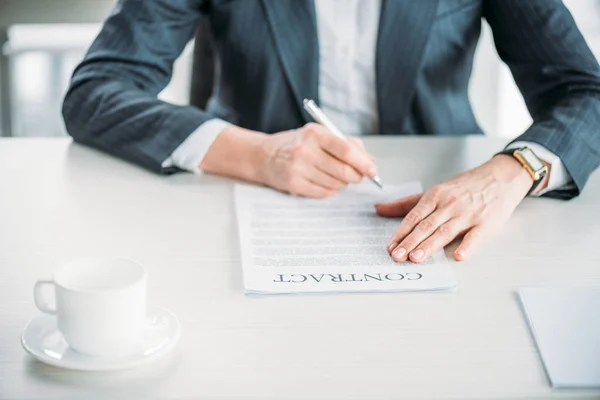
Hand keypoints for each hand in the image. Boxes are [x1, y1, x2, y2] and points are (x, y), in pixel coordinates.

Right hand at [257, 123, 376, 197]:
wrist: (263, 156)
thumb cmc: (296, 144)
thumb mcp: (318, 135)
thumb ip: (346, 143)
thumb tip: (370, 161)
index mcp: (314, 133)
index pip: (345, 149)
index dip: (363, 162)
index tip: (372, 170)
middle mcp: (305, 150)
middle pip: (343, 170)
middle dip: (356, 176)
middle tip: (359, 176)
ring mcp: (298, 168)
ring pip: (335, 184)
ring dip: (342, 183)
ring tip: (336, 176)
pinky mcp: (293, 184)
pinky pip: (324, 193)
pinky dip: (330, 190)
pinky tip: (325, 182)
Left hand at [375, 155, 534, 261]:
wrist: (500, 177)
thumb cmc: (465, 187)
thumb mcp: (435, 191)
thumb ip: (407, 203)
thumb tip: (379, 208)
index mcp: (435, 196)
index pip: (414, 216)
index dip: (401, 232)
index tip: (390, 246)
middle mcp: (450, 204)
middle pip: (426, 225)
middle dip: (410, 242)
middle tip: (397, 256)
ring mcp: (468, 214)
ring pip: (445, 231)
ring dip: (430, 246)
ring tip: (416, 258)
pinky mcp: (487, 223)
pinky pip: (476, 236)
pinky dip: (467, 246)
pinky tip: (458, 256)